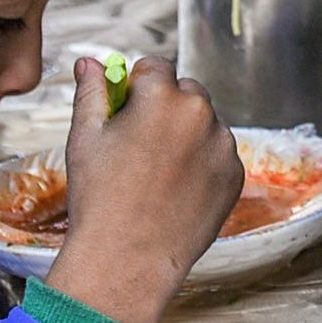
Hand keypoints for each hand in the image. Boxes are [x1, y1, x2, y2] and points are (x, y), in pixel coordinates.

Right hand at [43, 56, 241, 322]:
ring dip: (186, 136)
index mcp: (165, 97)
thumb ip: (92, 92)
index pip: (154, 68)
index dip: (135, 88)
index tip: (124, 113)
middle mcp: (203, 114)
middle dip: (165, 108)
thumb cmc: (99, 197)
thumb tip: (90, 62)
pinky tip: (175, 192)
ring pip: (204, 125)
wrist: (128, 260)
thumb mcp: (85, 138)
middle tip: (138, 146)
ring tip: (155, 175)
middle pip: (185, 92)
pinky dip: (201, 165)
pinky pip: (217, 156)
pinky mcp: (236, 176)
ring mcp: (224, 146)